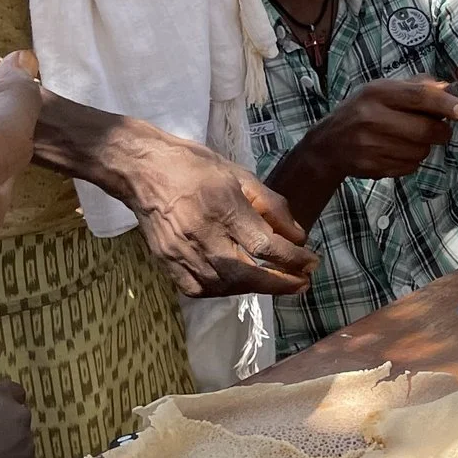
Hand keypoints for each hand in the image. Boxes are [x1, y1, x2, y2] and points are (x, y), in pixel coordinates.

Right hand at [105, 124, 315, 297]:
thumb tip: (298, 237)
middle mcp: (201, 236)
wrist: (144, 171)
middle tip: (303, 283)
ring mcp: (180, 254)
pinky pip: (200, 289)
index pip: (265, 246)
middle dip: (279, 283)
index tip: (313, 264)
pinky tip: (239, 282)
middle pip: (246, 274)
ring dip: (254, 287)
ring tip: (275, 281)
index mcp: (223, 209)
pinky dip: (224, 290)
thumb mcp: (242, 176)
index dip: (293, 260)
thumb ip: (272, 207)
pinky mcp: (167, 264)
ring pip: (224, 286)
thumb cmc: (197, 167)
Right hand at [315, 76, 457, 177]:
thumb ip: (418, 86)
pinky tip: (396, 151)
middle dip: (441, 131)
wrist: (328, 144)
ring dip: (424, 146)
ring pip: (420, 151)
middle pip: (425, 130)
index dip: (446, 104)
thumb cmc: (363, 110)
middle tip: (439, 129)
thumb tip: (450, 89)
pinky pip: (409, 167)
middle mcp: (371, 117)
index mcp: (377, 92)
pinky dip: (411, 161)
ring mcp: (370, 145)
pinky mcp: (371, 167)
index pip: (419, 97)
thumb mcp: (384, 89)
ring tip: (408, 138)